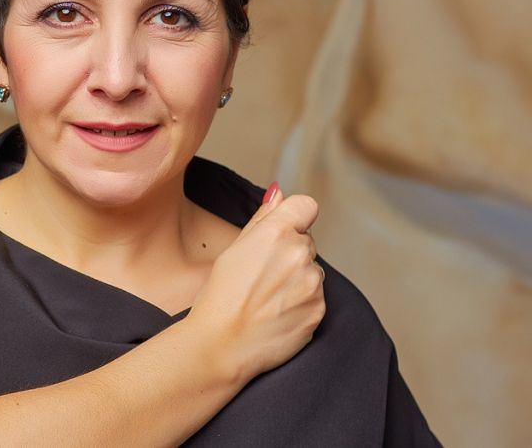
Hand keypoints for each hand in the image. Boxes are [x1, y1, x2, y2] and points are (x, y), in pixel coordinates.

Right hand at [190, 183, 325, 379]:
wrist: (221, 344)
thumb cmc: (219, 296)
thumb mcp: (234, 249)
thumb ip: (262, 218)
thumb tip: (278, 192)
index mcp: (276, 232)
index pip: (306, 206)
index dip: (294, 218)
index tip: (282, 232)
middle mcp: (300, 254)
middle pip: (306, 241)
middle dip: (289, 253)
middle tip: (261, 275)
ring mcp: (312, 284)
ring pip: (311, 270)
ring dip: (297, 279)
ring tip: (266, 298)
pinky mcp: (319, 310)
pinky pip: (315, 297)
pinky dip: (300, 303)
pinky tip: (275, 314)